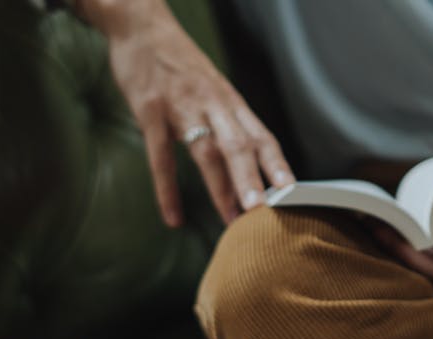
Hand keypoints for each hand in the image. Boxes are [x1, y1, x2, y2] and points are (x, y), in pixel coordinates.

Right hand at [82, 0, 293, 225]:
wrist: (141, 25)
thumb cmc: (175, 63)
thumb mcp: (208, 87)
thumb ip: (222, 120)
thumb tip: (236, 162)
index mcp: (229, 101)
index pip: (261, 136)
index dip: (277, 164)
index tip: (291, 192)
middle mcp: (212, 104)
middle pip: (240, 145)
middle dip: (253, 180)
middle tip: (264, 213)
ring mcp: (182, 107)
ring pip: (208, 151)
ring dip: (222, 187)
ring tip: (231, 218)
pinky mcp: (151, 110)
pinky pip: (161, 157)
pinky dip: (167, 191)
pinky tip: (173, 217)